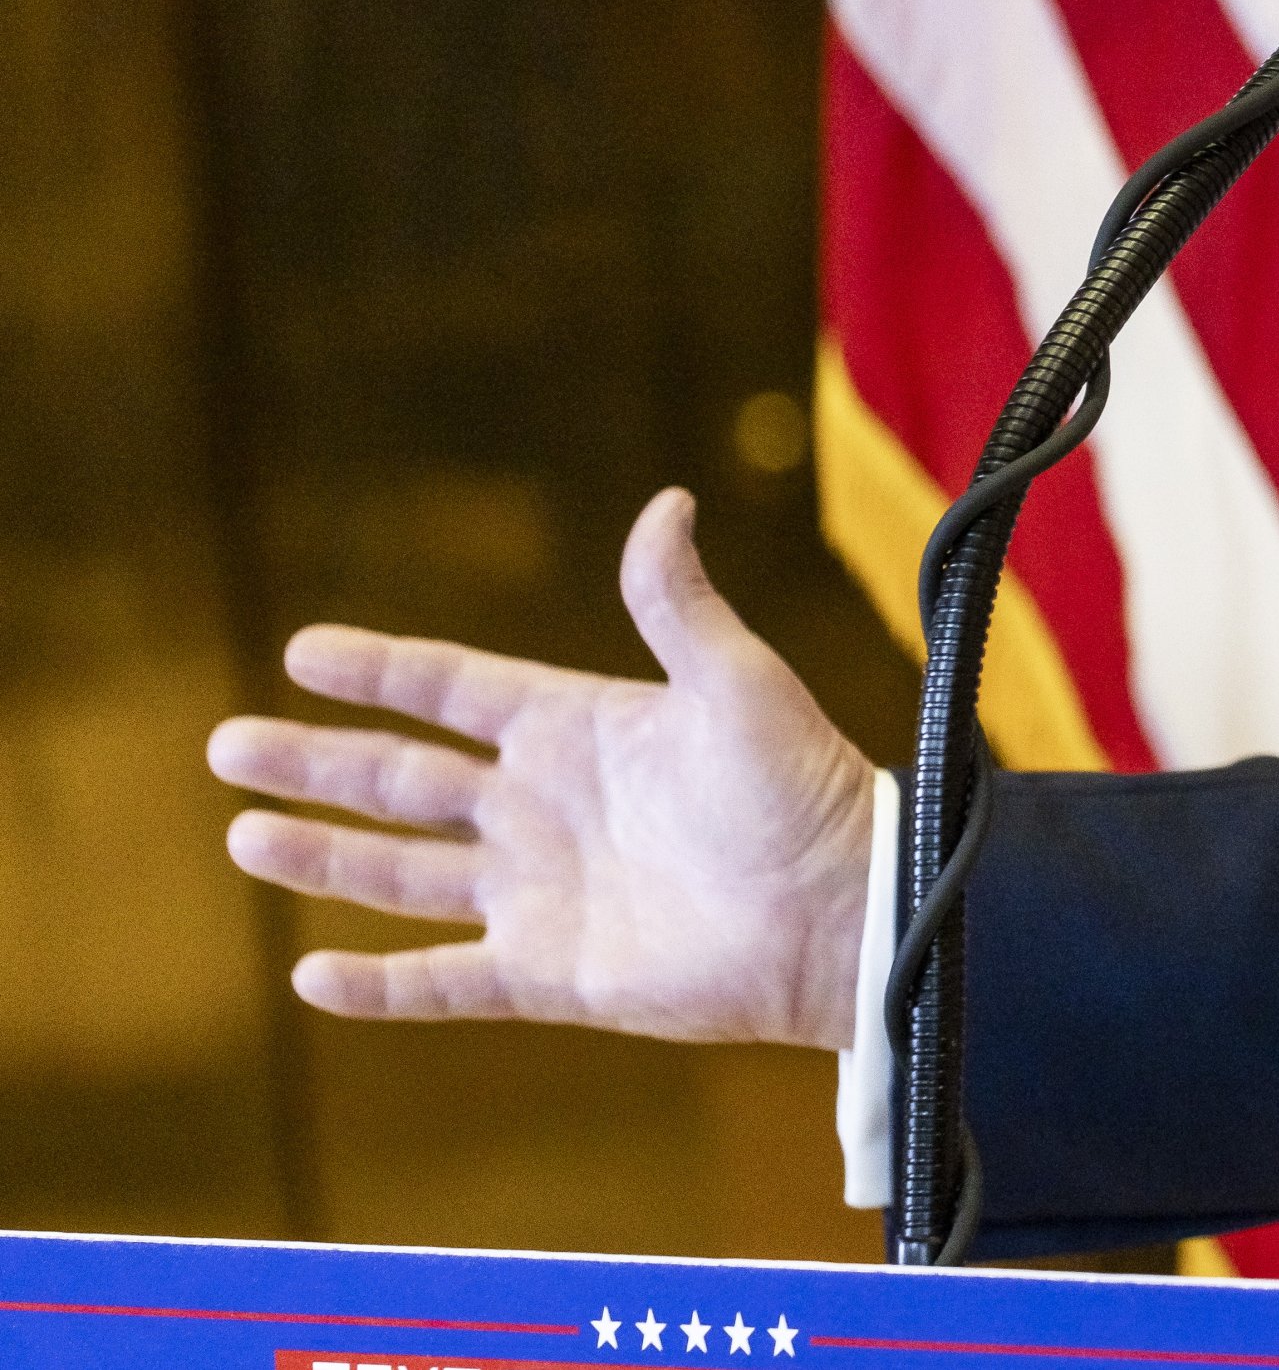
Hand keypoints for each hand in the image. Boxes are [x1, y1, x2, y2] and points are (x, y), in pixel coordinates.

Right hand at [206, 487, 876, 1048]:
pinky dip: (380, 986)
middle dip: (317, 761)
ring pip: (404, 874)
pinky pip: (445, 981)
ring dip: (325, 856)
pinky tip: (310, 978)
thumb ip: (679, 604)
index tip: (303, 650)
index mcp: (581, 729)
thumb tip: (666, 503)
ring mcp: (542, 894)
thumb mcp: (736, 680)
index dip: (380, 671)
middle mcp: (546, 808)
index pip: (454, 691)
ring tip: (243, 834)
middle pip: (404, 779)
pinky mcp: (551, 975)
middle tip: (227, 744)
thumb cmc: (802, 787)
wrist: (842, 908)